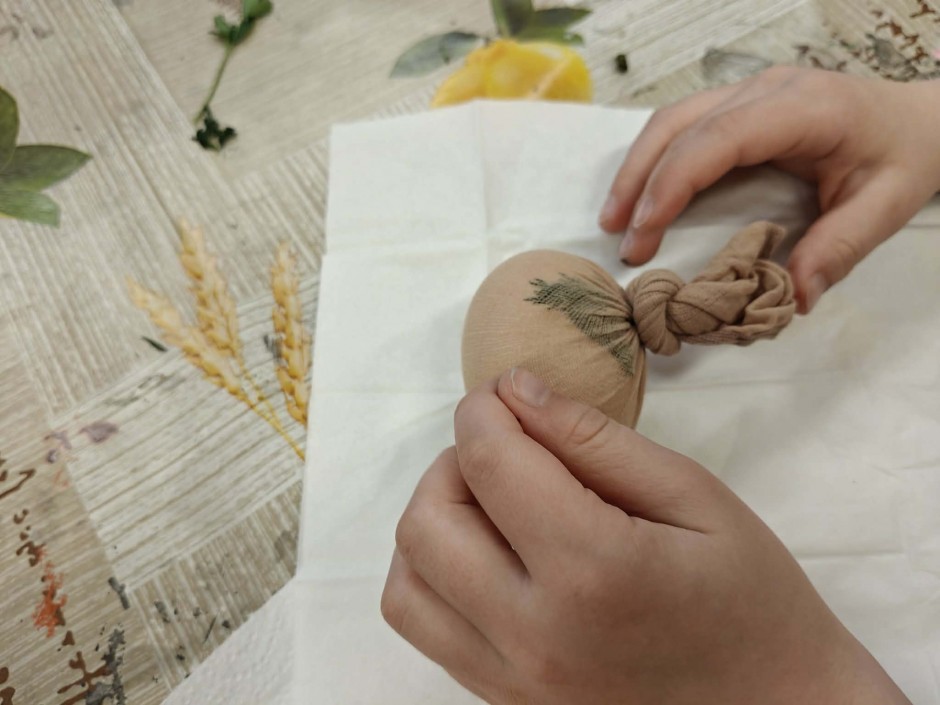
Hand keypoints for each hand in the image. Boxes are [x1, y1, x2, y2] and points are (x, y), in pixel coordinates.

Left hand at [381, 368, 910, 703]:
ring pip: (405, 585)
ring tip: (492, 506)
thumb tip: (516, 390)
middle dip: (452, 462)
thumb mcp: (694, 496)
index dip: (483, 409)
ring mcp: (512, 681)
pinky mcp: (505, 703)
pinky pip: (428, 629)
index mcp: (592, 570)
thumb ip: (597, 440)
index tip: (504, 392)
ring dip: (433, 523)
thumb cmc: (752, 598)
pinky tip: (489, 557)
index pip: (489, 463)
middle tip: (506, 450)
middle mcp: (534, 634)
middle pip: (426, 523)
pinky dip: (436, 577)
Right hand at [599, 66, 939, 312]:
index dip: (672, 184)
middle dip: (640, 182)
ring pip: (672, 120)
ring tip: (615, 219)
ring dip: (637, 168)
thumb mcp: (885, 207)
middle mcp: (768, 90)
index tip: (644, 233)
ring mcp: (750, 91)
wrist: (917, 119)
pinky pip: (683, 125)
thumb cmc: (901, 156)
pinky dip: (654, 160)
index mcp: (804, 108)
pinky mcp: (740, 103)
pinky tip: (641, 194)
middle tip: (620, 237)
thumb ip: (837, 250)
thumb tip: (791, 297)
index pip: (718, 140)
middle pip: (680, 125)